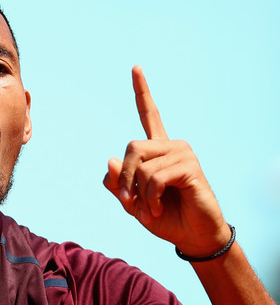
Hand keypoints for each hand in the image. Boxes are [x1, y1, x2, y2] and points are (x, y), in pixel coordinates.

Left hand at [103, 65, 230, 256]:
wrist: (192, 236)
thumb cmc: (164, 218)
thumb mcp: (132, 203)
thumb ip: (118, 184)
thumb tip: (112, 159)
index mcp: (157, 150)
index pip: (149, 115)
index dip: (142, 92)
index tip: (135, 68)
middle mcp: (171, 146)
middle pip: (131, 147)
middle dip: (125, 179)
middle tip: (130, 202)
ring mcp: (182, 154)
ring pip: (141, 166)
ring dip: (139, 195)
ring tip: (151, 209)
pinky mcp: (190, 166)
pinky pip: (154, 178)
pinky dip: (150, 199)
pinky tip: (159, 208)